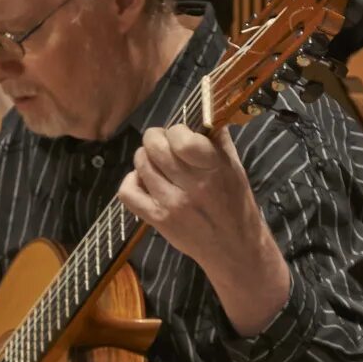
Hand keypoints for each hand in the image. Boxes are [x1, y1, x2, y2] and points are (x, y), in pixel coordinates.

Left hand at [118, 125, 289, 335]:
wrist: (233, 249)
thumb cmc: (235, 204)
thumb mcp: (235, 169)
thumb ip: (218, 141)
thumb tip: (203, 112)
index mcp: (214, 170)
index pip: (182, 138)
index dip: (176, 131)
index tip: (181, 136)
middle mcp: (191, 186)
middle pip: (154, 147)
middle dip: (156, 139)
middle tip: (164, 145)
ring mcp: (171, 204)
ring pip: (141, 164)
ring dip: (145, 157)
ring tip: (157, 163)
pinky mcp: (157, 220)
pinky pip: (128, 192)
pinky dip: (131, 181)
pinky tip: (144, 181)